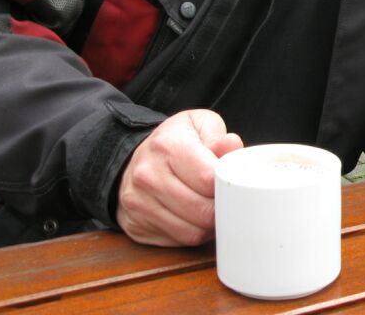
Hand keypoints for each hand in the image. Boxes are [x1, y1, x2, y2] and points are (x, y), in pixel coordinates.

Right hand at [116, 109, 243, 246]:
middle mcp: (149, 176)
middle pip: (202, 210)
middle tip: (229, 199)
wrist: (130, 159)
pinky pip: (179, 240)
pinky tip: (197, 218)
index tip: (234, 182)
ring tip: (214, 208)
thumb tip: (233, 145)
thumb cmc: (173, 141)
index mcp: (168, 146)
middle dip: (222, 207)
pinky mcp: (137, 226)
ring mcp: (140, 204)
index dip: (228, 184)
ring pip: (192, 231)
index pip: (207, 178)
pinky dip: (195, 233)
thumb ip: (218, 136)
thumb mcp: (197, 125)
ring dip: (210, 225)